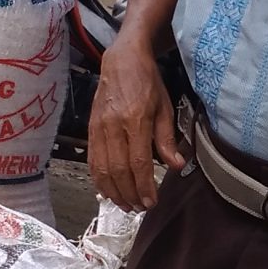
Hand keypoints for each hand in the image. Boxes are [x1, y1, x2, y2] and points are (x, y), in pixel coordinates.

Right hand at [87, 37, 182, 211]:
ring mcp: (98, 128)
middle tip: (141, 207)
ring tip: (126, 204)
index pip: (138, 161)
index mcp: (135, 118)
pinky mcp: (90, 129)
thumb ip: (167, 139)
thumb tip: (176, 165)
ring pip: (102, 169)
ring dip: (114, 191)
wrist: (121, 60)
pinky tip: (109, 190)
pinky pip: (92, 160)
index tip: (151, 201)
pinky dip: (99, 180)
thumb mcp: (164, 107)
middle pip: (118, 170)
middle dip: (130, 194)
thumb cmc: (146, 82)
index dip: (144, 186)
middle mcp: (113, 125)